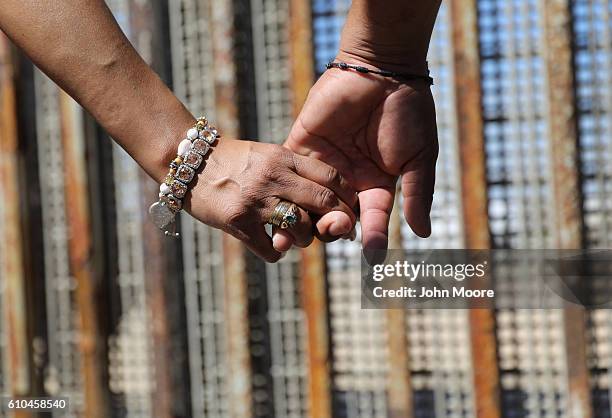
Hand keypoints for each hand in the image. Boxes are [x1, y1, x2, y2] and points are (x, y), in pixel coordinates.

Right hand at [184, 138, 357, 261]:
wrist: (189, 163)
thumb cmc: (233, 161)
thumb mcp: (266, 155)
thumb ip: (293, 170)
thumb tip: (328, 194)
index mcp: (283, 158)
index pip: (330, 175)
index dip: (346, 195)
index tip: (348, 207)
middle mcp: (273, 177)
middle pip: (323, 202)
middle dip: (337, 220)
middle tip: (339, 229)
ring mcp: (256, 201)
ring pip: (301, 228)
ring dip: (305, 238)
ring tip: (296, 237)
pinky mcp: (238, 222)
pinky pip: (272, 250)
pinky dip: (277, 253)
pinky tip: (272, 246)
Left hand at [284, 57, 437, 251]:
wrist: (381, 69)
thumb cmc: (408, 112)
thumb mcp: (419, 157)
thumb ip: (416, 194)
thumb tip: (423, 233)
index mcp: (376, 186)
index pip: (371, 220)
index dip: (373, 236)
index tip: (373, 256)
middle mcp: (347, 181)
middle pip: (333, 217)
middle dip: (331, 229)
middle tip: (332, 231)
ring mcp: (323, 165)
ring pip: (307, 201)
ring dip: (300, 219)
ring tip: (294, 234)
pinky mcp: (302, 147)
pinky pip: (289, 173)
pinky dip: (283, 190)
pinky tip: (279, 205)